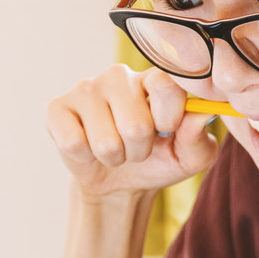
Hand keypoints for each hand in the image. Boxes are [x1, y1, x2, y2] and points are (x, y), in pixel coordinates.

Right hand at [45, 64, 218, 201]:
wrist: (120, 181)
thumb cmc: (160, 160)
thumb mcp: (190, 157)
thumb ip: (199, 138)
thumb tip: (200, 115)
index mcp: (156, 78)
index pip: (167, 85)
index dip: (169, 119)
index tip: (168, 132)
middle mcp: (120, 75)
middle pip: (136, 124)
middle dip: (140, 150)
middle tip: (138, 147)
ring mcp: (86, 88)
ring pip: (106, 141)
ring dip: (115, 157)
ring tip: (116, 150)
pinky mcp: (57, 107)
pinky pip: (74, 143)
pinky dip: (86, 158)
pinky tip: (88, 148)